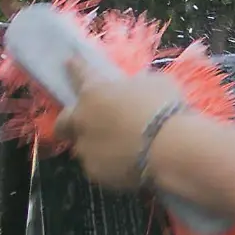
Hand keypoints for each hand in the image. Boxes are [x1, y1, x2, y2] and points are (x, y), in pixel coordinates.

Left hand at [55, 59, 185, 192]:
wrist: (171, 148)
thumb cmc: (164, 108)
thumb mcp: (155, 83)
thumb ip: (137, 86)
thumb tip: (136, 89)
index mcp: (95, 91)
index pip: (80, 74)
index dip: (75, 68)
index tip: (69, 62)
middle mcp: (82, 119)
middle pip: (63, 121)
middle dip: (69, 122)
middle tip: (86, 124)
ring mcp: (86, 148)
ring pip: (83, 146)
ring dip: (95, 145)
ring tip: (118, 149)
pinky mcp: (94, 173)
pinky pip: (99, 166)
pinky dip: (109, 165)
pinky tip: (127, 165)